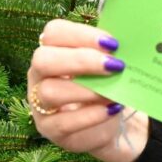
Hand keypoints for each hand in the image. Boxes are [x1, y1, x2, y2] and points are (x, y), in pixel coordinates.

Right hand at [28, 19, 148, 161]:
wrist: (111, 123)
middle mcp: (38, 75)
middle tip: (114, 66)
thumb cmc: (105, 85)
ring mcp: (40, 104)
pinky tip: (111, 109)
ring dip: (87, 90)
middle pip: (43, 59)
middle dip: (81, 60)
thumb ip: (108, 53)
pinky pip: (63, 122)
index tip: (113, 44)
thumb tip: (123, 44)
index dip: (82, 34)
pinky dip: (91, 115)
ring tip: (113, 92)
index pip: (54, 32)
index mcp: (51, 50)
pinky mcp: (50, 129)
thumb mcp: (107, 66)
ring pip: (50, 91)